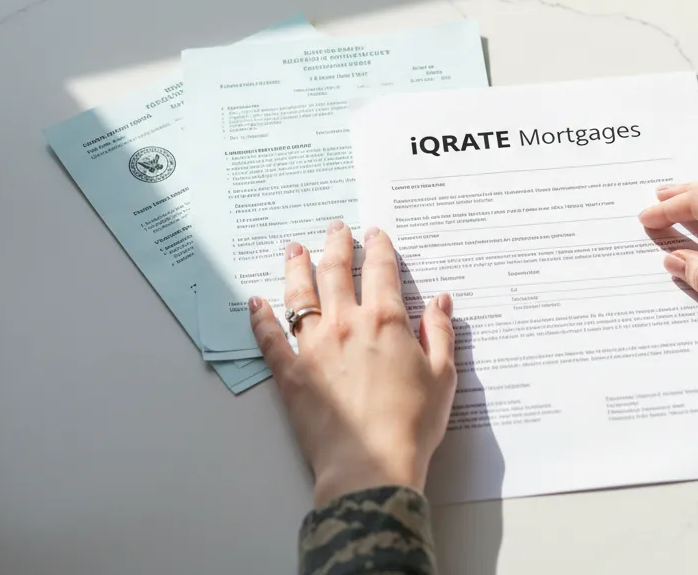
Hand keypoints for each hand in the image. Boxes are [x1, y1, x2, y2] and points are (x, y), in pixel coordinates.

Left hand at [249, 219, 456, 505]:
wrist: (371, 467)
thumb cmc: (412, 425)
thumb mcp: (442, 376)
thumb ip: (440, 333)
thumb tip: (440, 301)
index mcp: (385, 321)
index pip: (381, 270)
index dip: (379, 248)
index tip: (375, 234)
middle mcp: (346, 324)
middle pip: (337, 272)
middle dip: (336, 245)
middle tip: (335, 228)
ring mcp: (314, 347)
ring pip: (301, 296)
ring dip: (298, 268)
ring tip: (295, 249)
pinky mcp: (291, 374)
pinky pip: (271, 340)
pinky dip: (261, 319)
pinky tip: (255, 303)